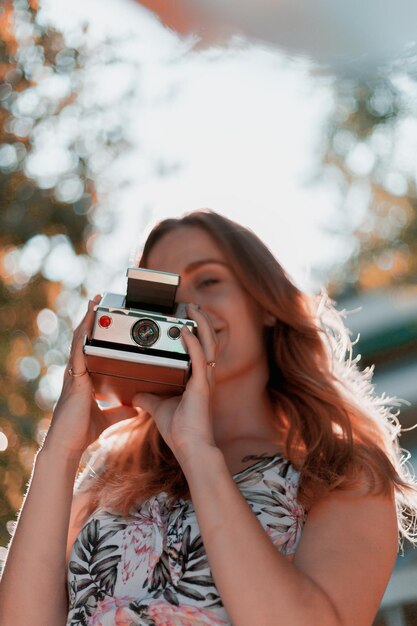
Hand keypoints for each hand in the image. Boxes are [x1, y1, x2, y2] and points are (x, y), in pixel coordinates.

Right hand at [42, 295, 137, 457]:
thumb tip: (136, 408)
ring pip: (80, 341)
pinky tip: (87, 327)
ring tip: (94, 303)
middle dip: (90, 318)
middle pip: (83, 338)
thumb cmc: (82, 431)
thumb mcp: (107, 418)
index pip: (89, 348)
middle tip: (98, 299)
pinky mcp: (75, 380)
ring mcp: (74, 374)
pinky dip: (83, 339)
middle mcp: (78, 372)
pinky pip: (78, 354)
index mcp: (85, 378)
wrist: (68, 444)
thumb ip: (120, 411)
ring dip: (87, 321)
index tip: (102, 316)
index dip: (94, 331)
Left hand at [132, 304, 218, 463]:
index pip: (200, 349)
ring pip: (209, 344)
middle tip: (193, 306)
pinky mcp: (201, 386)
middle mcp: (204, 376)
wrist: (189, 447)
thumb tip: (135, 394)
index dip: (197, 332)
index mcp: (197, 380)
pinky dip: (192, 342)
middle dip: (202, 321)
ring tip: (193, 309)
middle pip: (209, 341)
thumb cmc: (179, 431)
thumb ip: (148, 398)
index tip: (188, 317)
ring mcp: (205, 380)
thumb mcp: (158, 409)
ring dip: (201, 324)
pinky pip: (198, 358)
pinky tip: (185, 330)